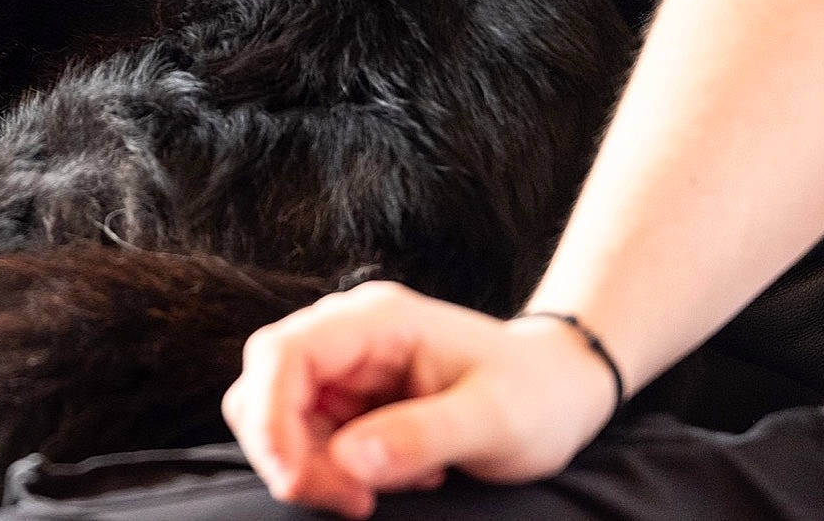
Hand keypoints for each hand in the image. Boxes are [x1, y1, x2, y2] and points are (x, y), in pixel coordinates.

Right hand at [222, 282, 617, 517]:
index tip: (294, 482)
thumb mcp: (495, 421)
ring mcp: (344, 365)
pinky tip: (394, 479)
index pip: (284, 354)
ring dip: (310, 466)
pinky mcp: (347, 396)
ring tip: (377, 493)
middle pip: (264, 385)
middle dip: (288, 451)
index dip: (271, 418)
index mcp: (375, 320)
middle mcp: (347, 334)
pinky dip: (333, 469)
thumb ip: (422, 436)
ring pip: (277, 415)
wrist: (559, 388)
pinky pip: (307, 435)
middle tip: (353, 503)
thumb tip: (347, 460)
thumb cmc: (536, 396)